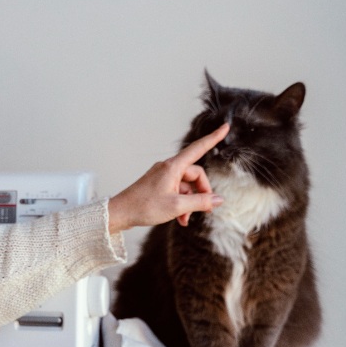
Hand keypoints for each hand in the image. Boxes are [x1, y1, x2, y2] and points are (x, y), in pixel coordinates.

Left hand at [108, 123, 229, 232]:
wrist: (120, 212)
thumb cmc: (144, 207)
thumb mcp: (177, 206)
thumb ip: (200, 202)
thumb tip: (218, 200)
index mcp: (172, 167)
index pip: (198, 148)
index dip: (213, 138)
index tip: (225, 127)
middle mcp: (168, 168)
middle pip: (195, 175)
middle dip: (202, 192)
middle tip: (204, 210)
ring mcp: (162, 176)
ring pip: (186, 186)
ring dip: (190, 202)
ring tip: (186, 219)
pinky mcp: (158, 185)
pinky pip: (177, 191)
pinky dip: (181, 203)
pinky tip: (180, 219)